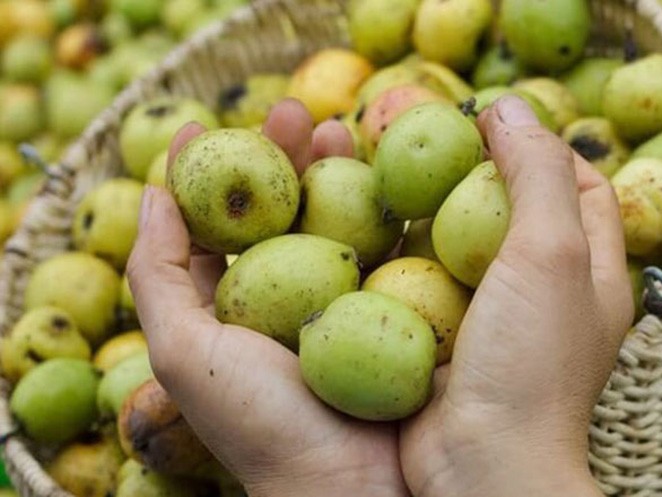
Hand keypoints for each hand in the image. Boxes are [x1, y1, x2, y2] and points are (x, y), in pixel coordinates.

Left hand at [127, 99, 408, 496]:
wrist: (353, 485)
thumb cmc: (261, 423)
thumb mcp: (183, 351)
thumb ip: (157, 275)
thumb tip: (150, 195)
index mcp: (225, 305)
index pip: (210, 223)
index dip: (204, 170)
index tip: (204, 122)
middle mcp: (280, 297)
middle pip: (276, 209)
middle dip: (278, 155)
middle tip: (292, 110)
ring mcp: (336, 298)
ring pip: (331, 217)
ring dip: (333, 168)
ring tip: (338, 126)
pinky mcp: (385, 305)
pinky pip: (380, 243)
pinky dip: (380, 205)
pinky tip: (383, 172)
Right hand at [399, 96, 633, 496]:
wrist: (480, 466)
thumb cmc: (529, 361)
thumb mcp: (551, 252)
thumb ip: (536, 173)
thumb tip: (509, 105)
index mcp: (593, 273)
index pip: (584, 187)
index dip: (546, 146)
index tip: (494, 121)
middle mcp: (548, 295)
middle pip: (520, 213)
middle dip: (482, 175)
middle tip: (434, 145)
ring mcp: (496, 321)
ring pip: (466, 248)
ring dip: (435, 216)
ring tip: (397, 180)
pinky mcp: (449, 341)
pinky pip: (428, 284)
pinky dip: (407, 258)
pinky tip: (377, 237)